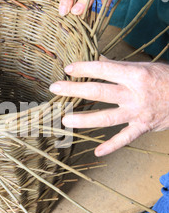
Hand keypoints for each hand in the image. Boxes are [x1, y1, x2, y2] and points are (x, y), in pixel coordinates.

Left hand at [49, 58, 168, 155]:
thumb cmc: (165, 79)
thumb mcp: (144, 67)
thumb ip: (119, 66)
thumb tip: (98, 59)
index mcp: (135, 75)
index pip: (103, 70)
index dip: (84, 68)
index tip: (68, 69)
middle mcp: (134, 94)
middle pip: (98, 92)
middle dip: (74, 90)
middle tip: (55, 89)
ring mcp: (137, 113)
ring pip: (106, 117)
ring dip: (84, 120)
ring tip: (65, 121)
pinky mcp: (143, 127)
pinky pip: (125, 139)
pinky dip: (111, 146)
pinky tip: (97, 152)